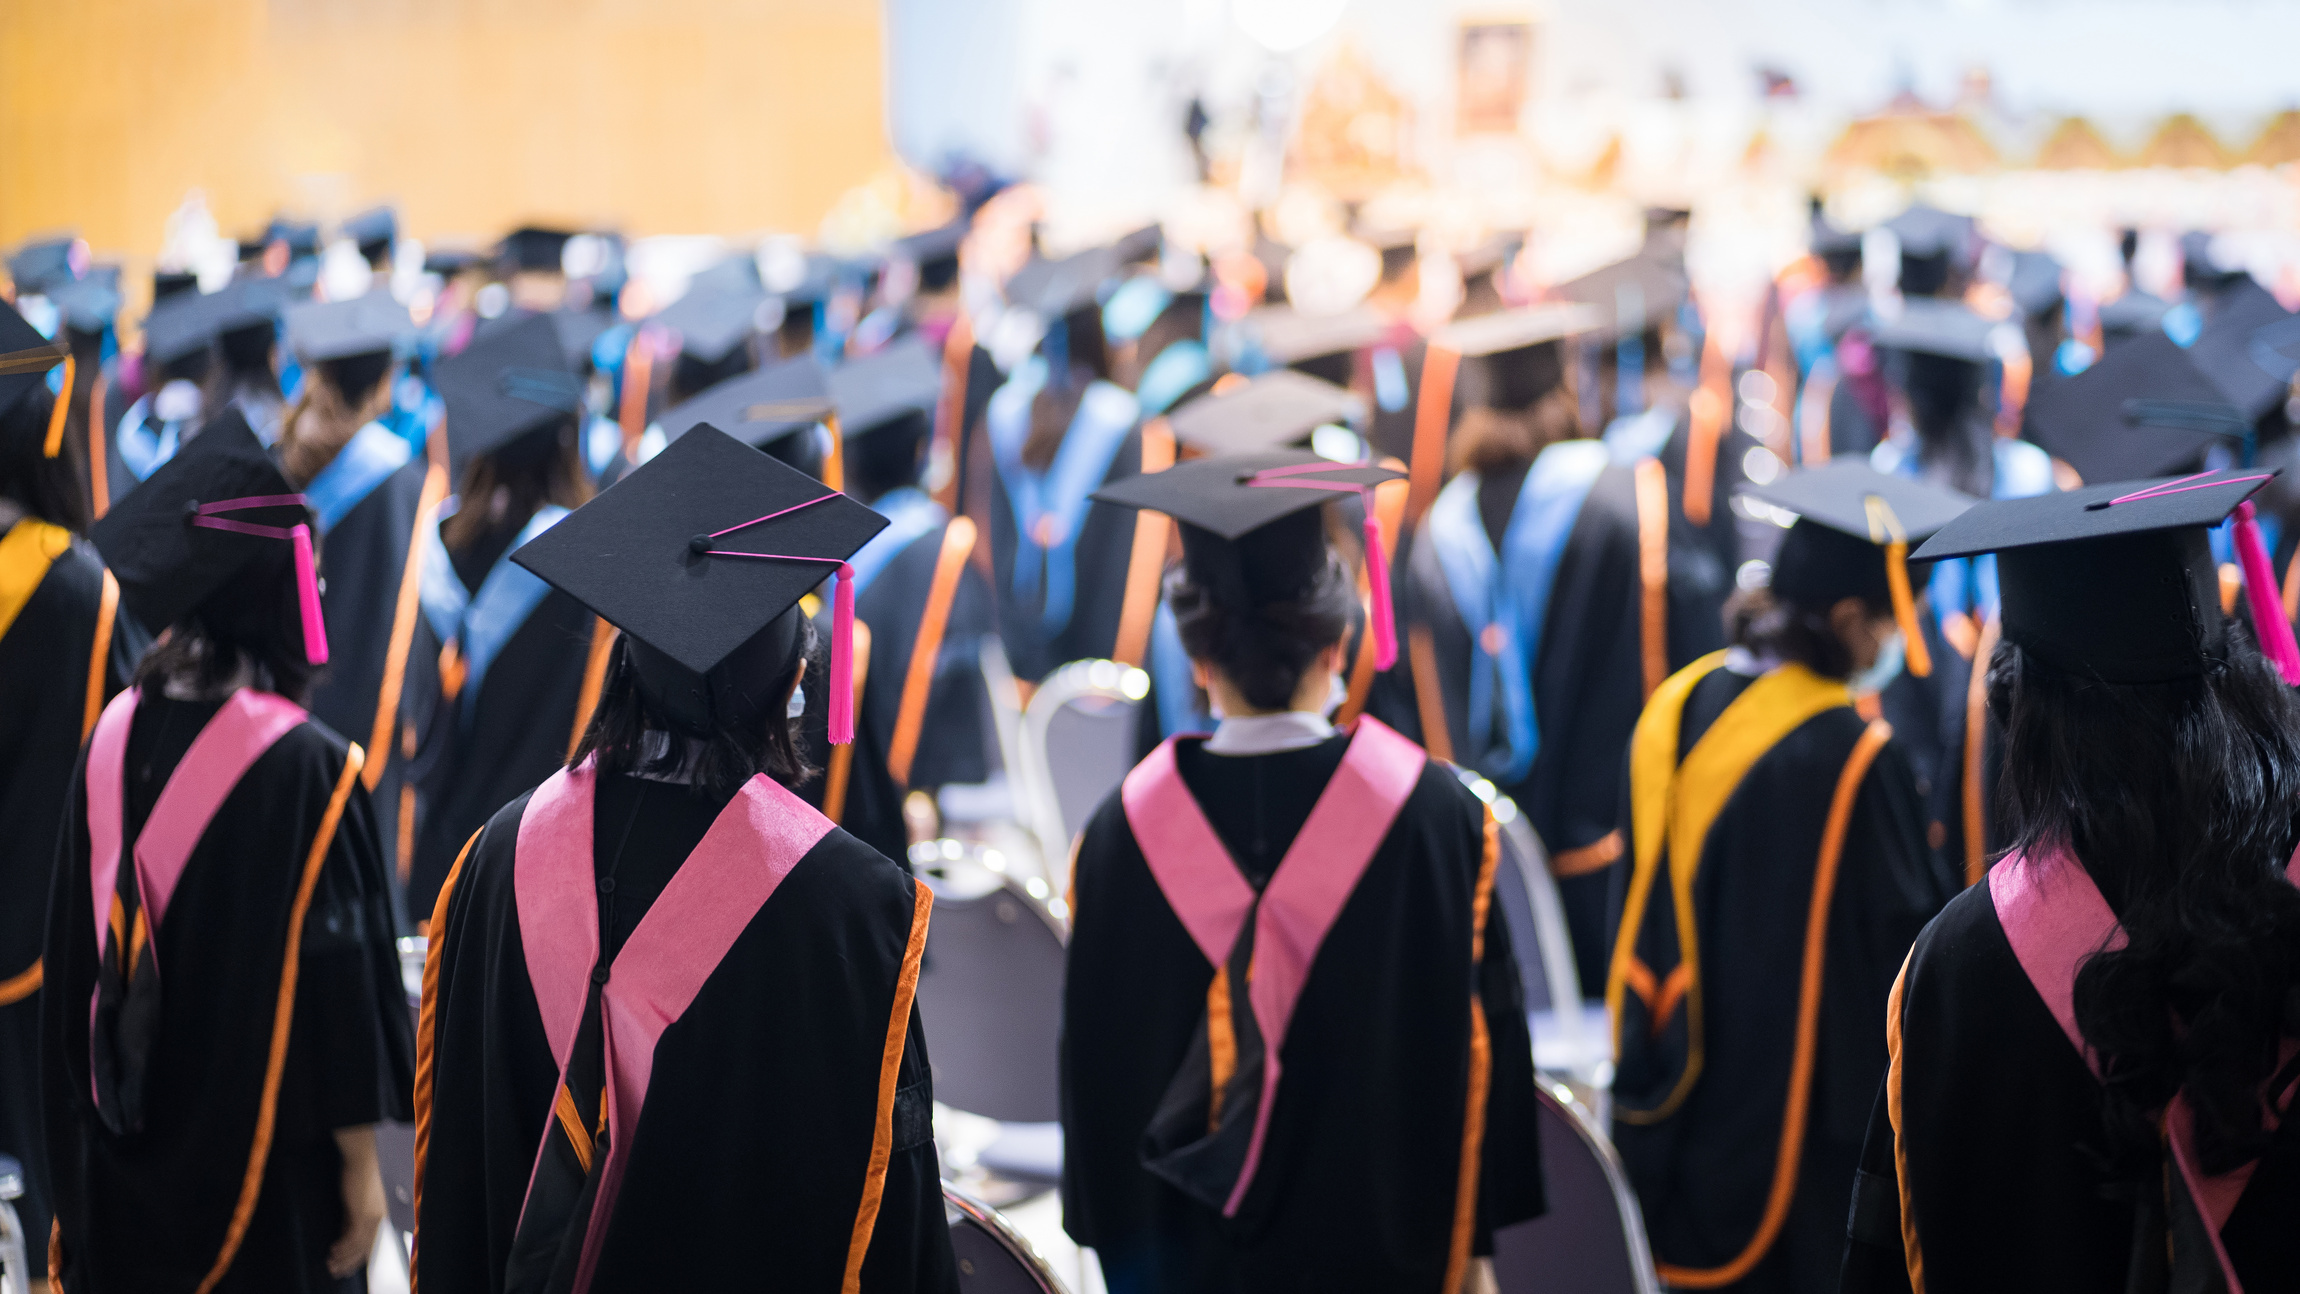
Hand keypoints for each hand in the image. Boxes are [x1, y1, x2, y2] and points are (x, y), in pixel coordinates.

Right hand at [329, 1124, 387, 1278]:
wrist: (361, 1161)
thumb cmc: (358, 1177)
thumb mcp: (354, 1204)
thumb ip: (351, 1220)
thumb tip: (344, 1235)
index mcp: (380, 1216)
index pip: (370, 1243)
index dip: (357, 1256)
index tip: (345, 1265)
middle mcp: (379, 1219)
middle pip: (366, 1248)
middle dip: (350, 1262)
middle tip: (336, 1271)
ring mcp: (373, 1217)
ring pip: (359, 1246)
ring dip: (344, 1257)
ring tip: (331, 1264)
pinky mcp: (363, 1214)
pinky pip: (353, 1237)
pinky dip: (343, 1246)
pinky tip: (333, 1250)